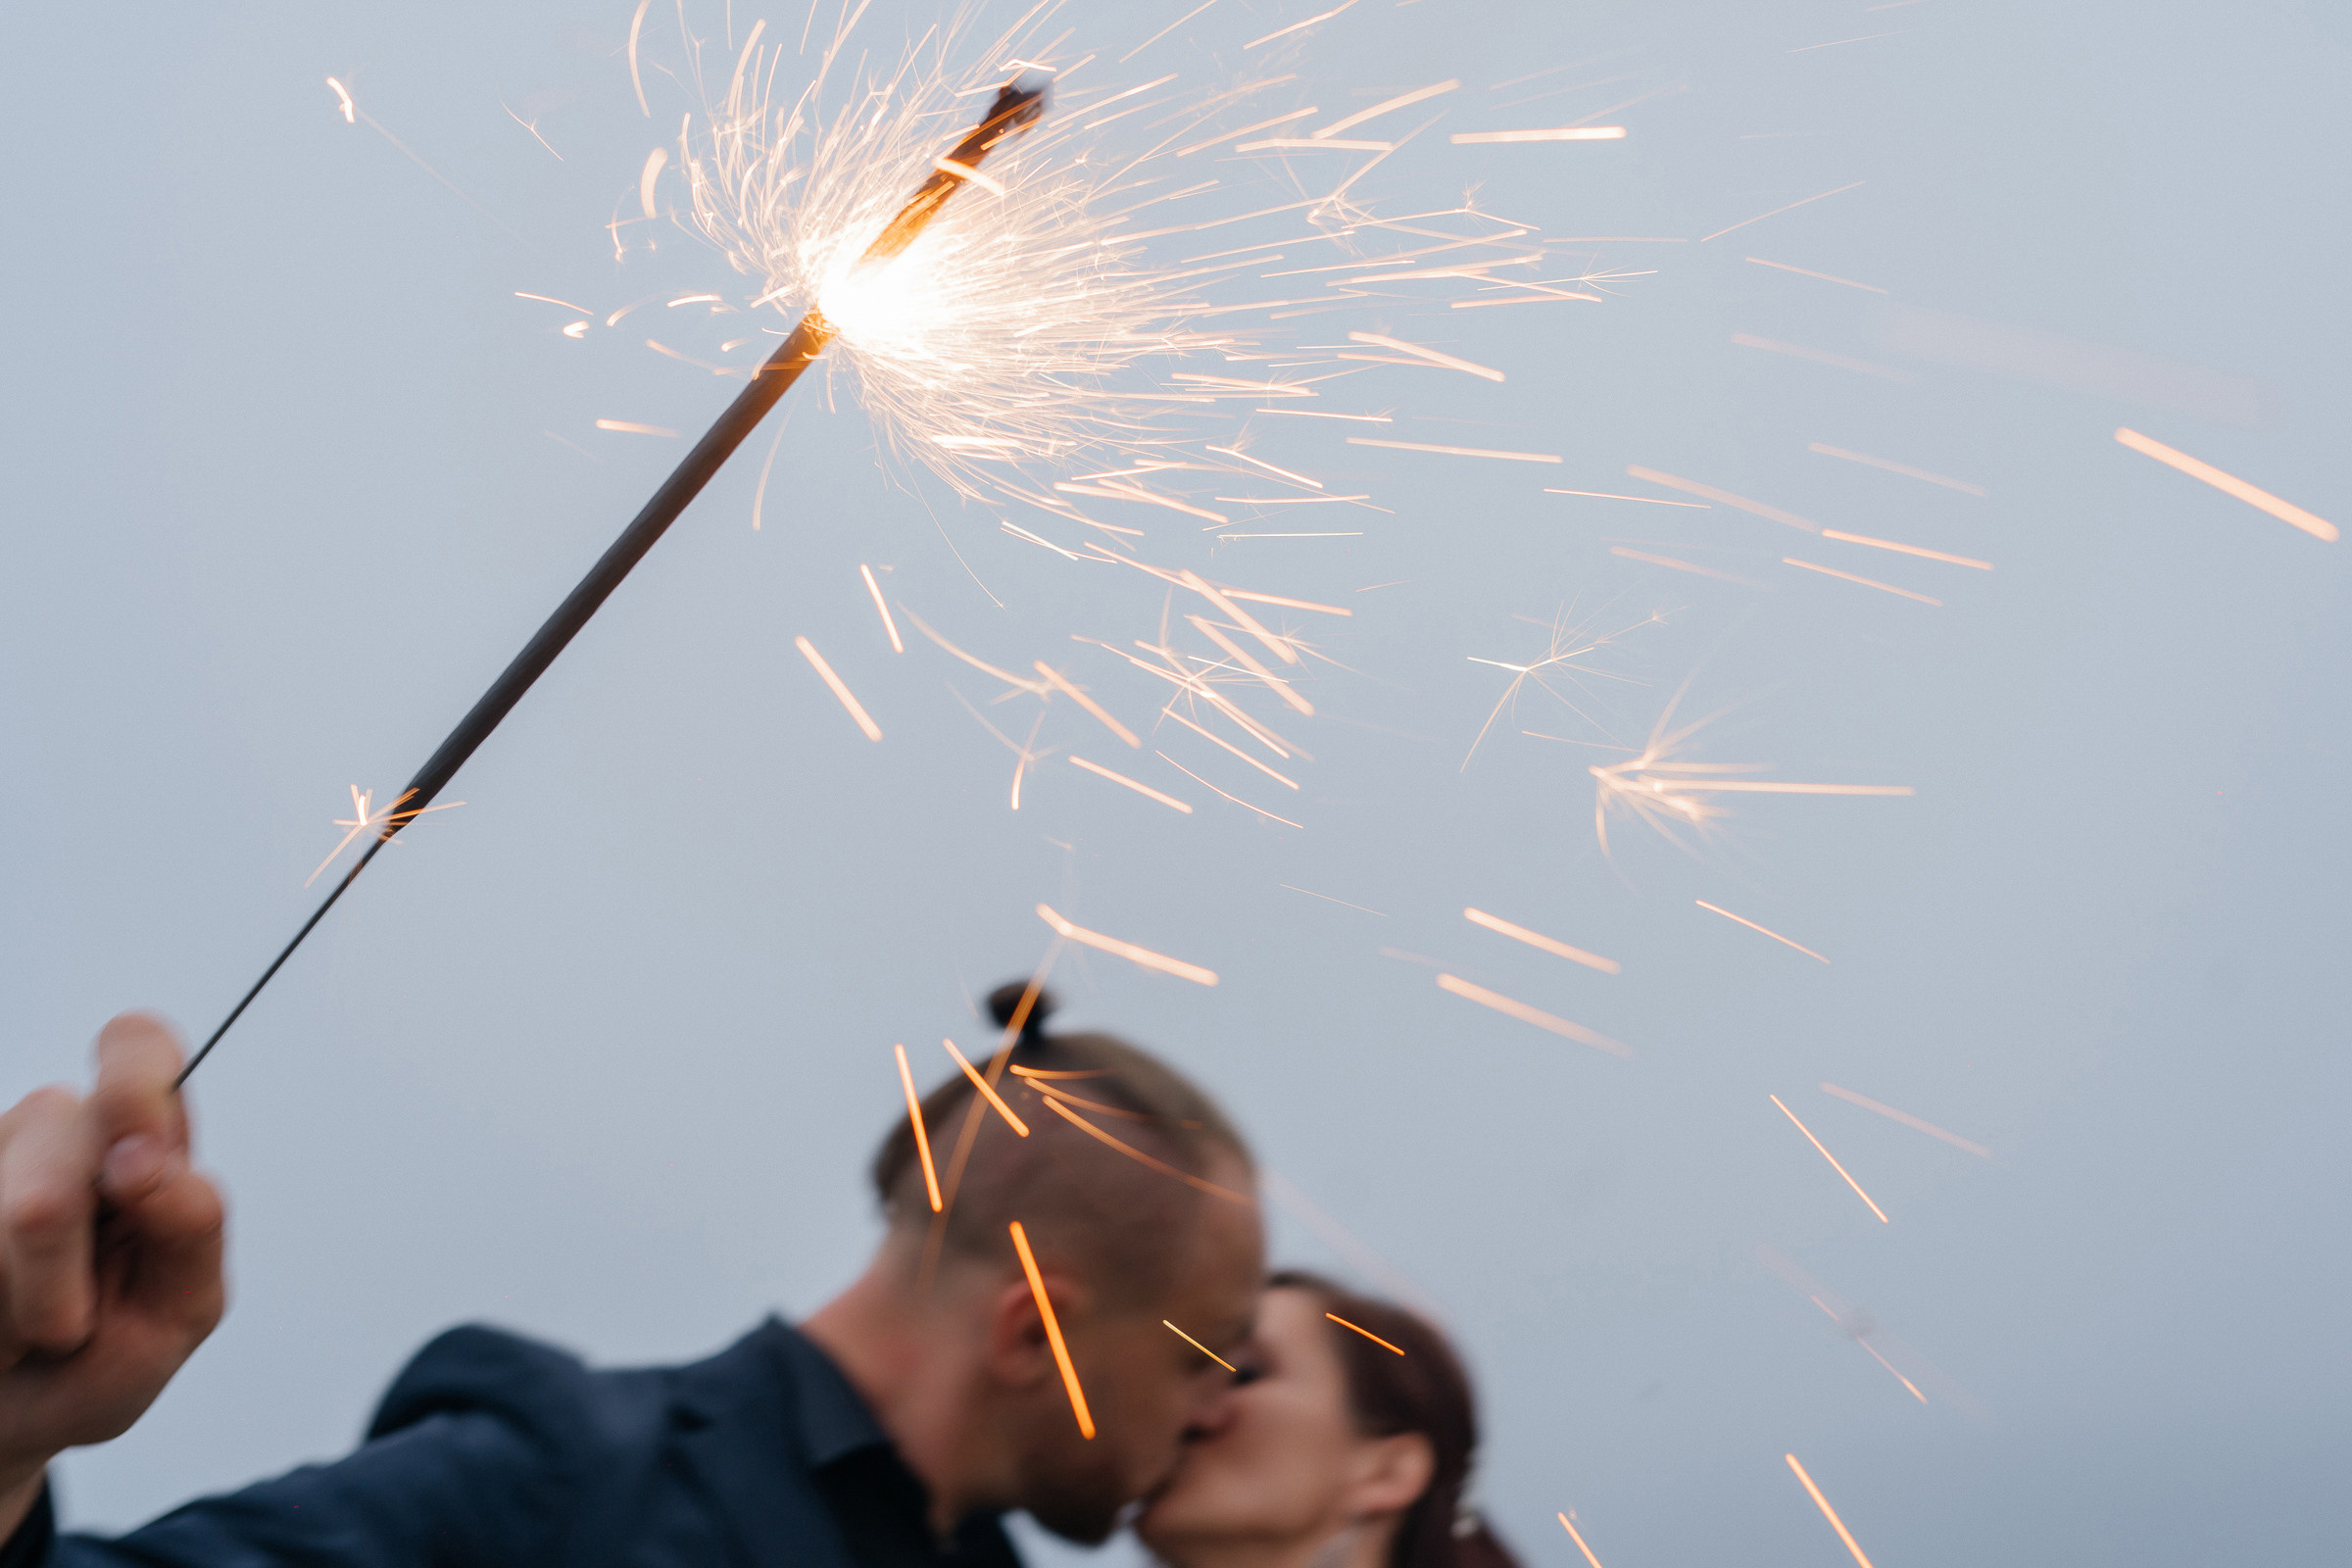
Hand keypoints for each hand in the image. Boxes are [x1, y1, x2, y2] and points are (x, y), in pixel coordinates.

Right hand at [0, 1015, 225, 1504]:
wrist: (6, 1422)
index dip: (133, 1086)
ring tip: (23, 1336)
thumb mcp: (178, 1310)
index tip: (133, 1167)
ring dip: (14, 1307)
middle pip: (55, 1131)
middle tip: (69, 1324)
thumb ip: (188, 1228)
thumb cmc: (103, 1357)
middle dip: (59, 1258)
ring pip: (7, 1209)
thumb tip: (147, 1160)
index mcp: (141, 1140)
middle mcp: (56, 1131)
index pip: (138, 1047)